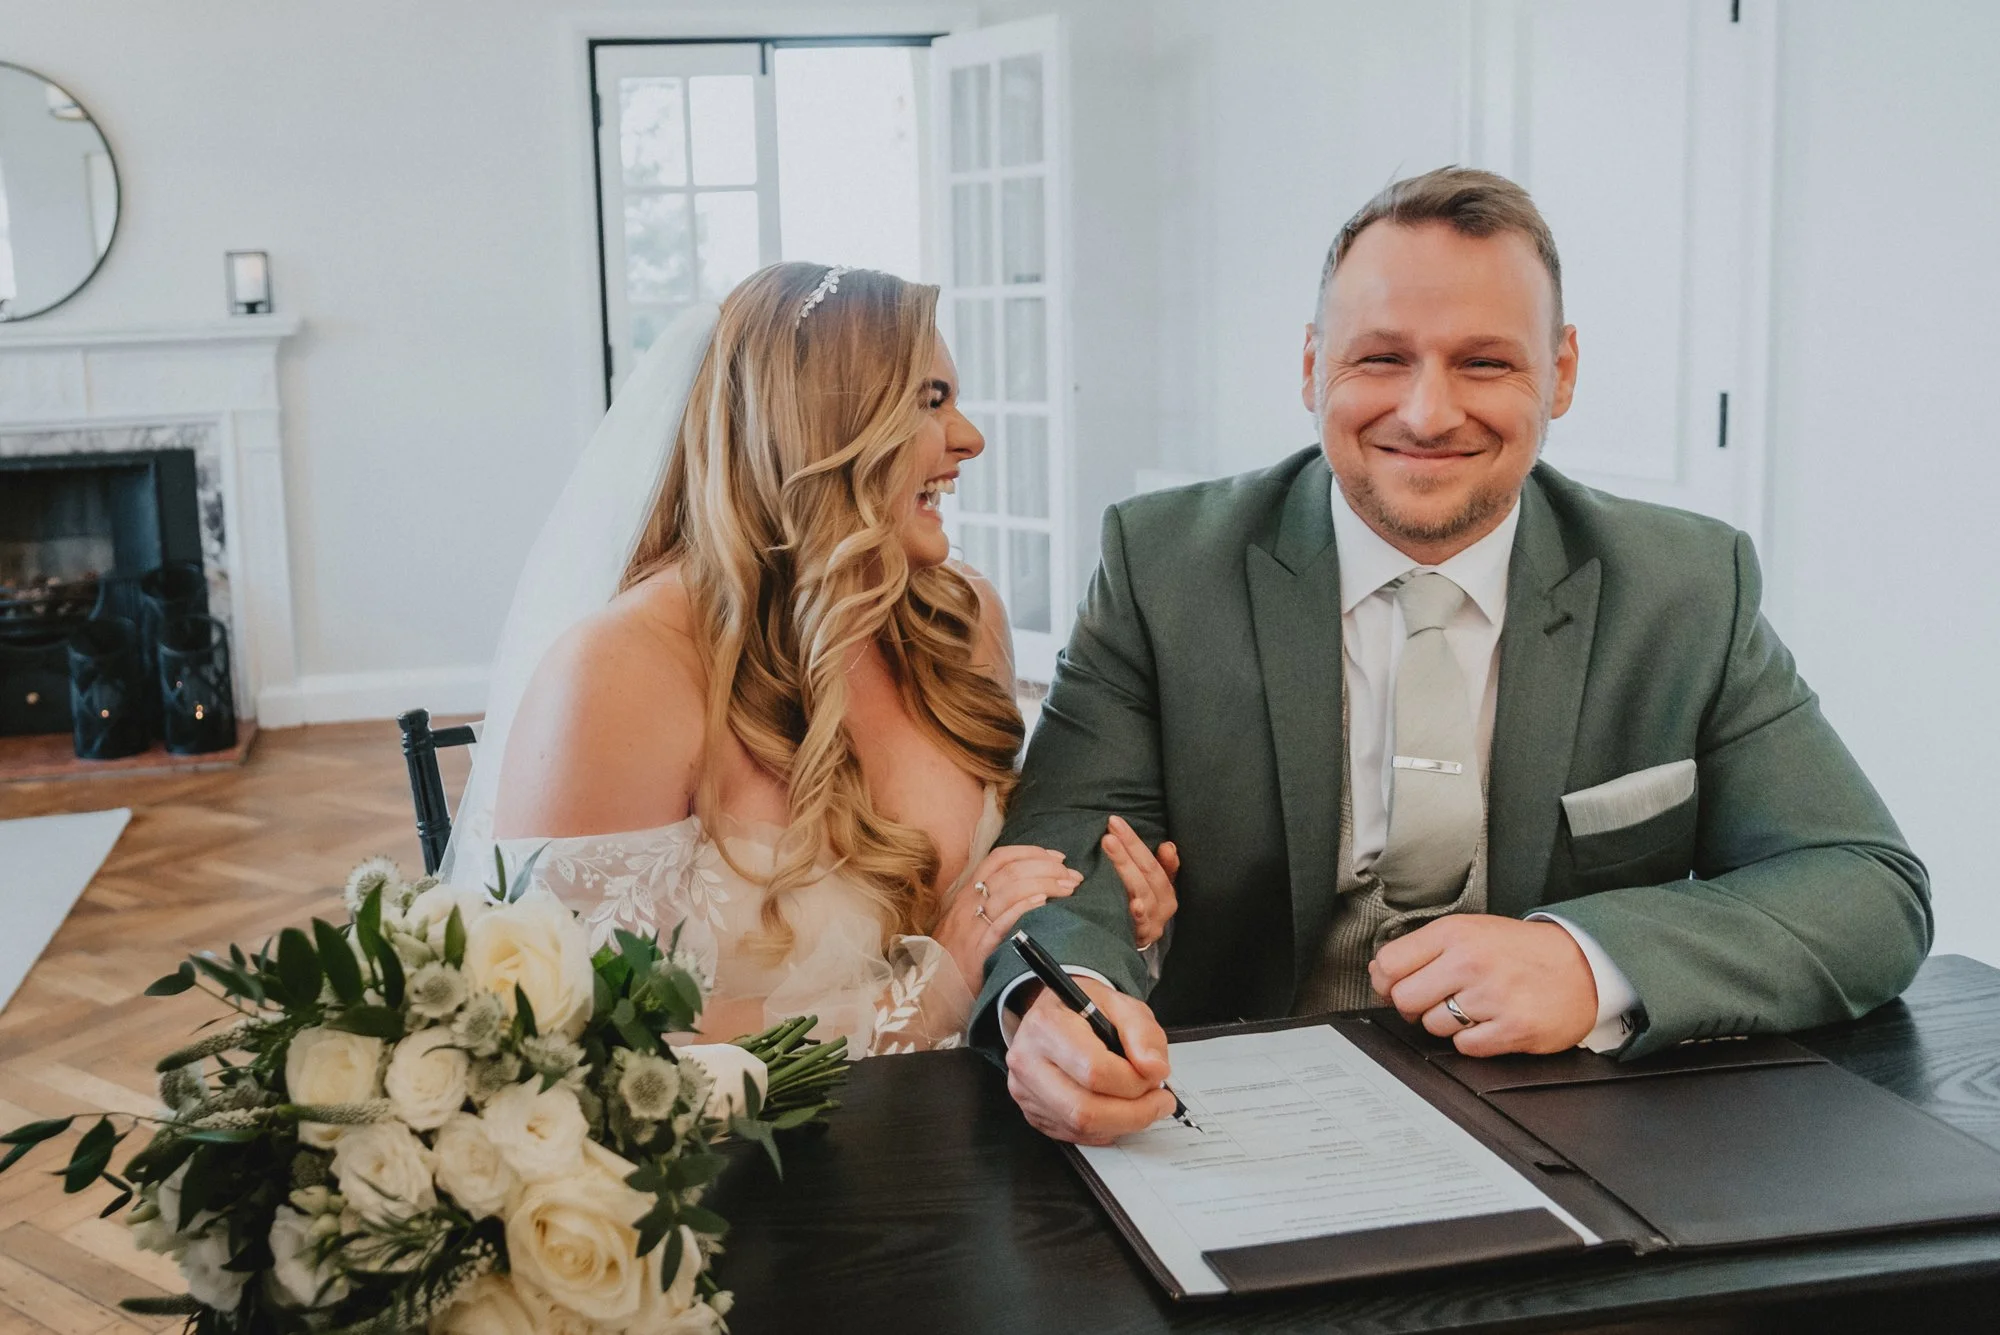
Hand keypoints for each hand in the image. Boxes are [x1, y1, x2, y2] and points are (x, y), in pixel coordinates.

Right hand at [933, 845, 1080, 985]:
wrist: (932, 994)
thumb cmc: (957, 959)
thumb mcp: (969, 925)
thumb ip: (992, 905)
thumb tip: (1032, 890)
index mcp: (966, 894)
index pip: (998, 858)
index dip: (1030, 852)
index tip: (1058, 858)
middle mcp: (967, 905)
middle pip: (1009, 871)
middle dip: (1046, 867)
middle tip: (1072, 876)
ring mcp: (970, 927)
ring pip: (1007, 891)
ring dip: (1043, 884)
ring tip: (1068, 888)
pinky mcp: (975, 951)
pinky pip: (999, 923)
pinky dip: (1022, 908)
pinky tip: (1042, 903)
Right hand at [1006, 976, 1176, 1144]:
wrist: (1056, 1013)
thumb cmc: (1086, 1007)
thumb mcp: (1122, 1004)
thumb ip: (1143, 1033)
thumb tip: (1154, 1070)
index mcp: (1047, 1025)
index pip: (1093, 1071)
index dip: (1134, 1081)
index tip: (1156, 1076)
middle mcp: (1028, 1061)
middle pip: (1084, 1110)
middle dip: (1134, 1113)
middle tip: (1159, 1101)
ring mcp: (1026, 1091)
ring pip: (1081, 1128)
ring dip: (1123, 1123)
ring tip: (1141, 1104)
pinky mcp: (1032, 1112)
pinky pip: (1075, 1135)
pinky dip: (1105, 1128)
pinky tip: (1116, 1109)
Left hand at [1100, 815, 1179, 947]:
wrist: (1136, 947)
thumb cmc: (1144, 910)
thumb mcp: (1153, 887)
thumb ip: (1161, 866)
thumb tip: (1168, 845)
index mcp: (1167, 889)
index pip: (1152, 860)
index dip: (1134, 842)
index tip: (1115, 823)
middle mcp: (1164, 904)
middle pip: (1147, 873)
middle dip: (1127, 849)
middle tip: (1109, 831)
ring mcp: (1153, 921)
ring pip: (1142, 892)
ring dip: (1126, 869)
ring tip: (1111, 848)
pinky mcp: (1141, 938)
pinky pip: (1140, 924)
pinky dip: (1138, 913)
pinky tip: (1133, 903)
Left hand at [1368, 914, 1597, 1056]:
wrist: (1582, 965)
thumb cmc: (1521, 950)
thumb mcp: (1470, 932)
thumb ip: (1423, 949)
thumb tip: (1378, 972)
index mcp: (1455, 934)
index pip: (1389, 964)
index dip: (1386, 981)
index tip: (1396, 984)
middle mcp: (1470, 962)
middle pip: (1404, 1000)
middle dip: (1413, 1006)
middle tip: (1435, 1000)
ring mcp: (1491, 997)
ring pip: (1433, 1026)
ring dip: (1446, 1023)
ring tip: (1472, 1007)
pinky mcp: (1512, 1028)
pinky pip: (1465, 1047)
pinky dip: (1472, 1040)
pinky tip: (1489, 1022)